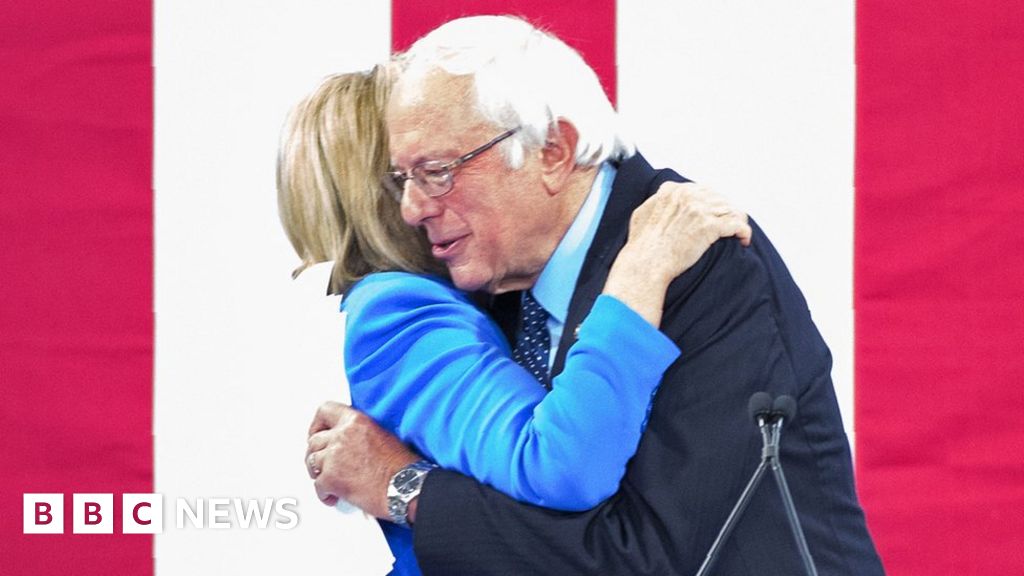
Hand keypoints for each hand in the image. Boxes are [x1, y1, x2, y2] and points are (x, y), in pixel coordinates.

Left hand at [306, 401, 419, 518]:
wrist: (406, 487)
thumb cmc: (401, 467)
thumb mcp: (381, 436)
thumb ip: (358, 434)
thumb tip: (346, 444)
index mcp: (356, 421)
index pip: (325, 411)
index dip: (317, 425)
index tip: (317, 434)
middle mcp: (342, 435)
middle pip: (314, 441)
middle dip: (315, 454)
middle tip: (321, 465)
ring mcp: (334, 456)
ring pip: (312, 463)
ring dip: (318, 474)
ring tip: (329, 482)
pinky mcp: (331, 478)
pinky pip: (318, 486)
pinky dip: (324, 494)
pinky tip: (334, 497)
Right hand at [622, 182, 749, 283]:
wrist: (647, 263)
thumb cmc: (642, 245)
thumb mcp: (642, 213)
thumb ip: (656, 200)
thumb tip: (662, 195)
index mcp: (673, 191)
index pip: (703, 190)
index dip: (711, 203)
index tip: (714, 215)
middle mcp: (688, 196)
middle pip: (719, 198)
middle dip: (725, 212)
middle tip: (728, 226)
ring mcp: (700, 210)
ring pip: (731, 209)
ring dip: (737, 221)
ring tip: (738, 234)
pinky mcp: (710, 226)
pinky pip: (737, 224)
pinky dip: (744, 232)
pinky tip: (743, 240)